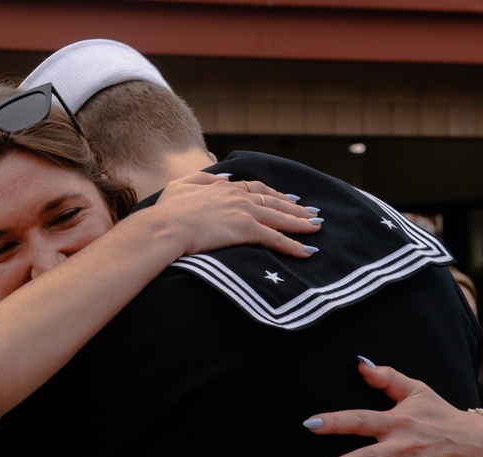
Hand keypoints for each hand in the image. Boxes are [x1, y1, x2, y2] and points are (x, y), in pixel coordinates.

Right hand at [154, 172, 321, 258]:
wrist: (166, 226)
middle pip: (275, 201)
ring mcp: (244, 212)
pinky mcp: (246, 230)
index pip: (256, 188)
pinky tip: (307, 251)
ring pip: (280, 218)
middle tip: (312, 214)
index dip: (274, 194)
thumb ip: (202, 179)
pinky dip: (294, 245)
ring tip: (316, 229)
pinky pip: (276, 238)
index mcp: (224, 187)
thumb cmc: (167, 211)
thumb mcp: (180, 186)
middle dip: (295, 208)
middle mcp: (238, 196)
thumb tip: (221, 178)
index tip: (288, 198)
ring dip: (301, 224)